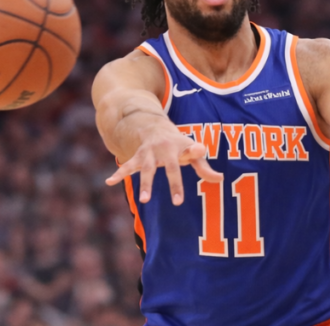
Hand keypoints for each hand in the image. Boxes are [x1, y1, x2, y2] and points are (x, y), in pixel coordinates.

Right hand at [105, 115, 222, 204]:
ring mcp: (149, 153)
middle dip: (173, 183)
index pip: (190, 154)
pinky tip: (109, 182)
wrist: (153, 127)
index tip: (200, 150)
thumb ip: (204, 166)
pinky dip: (118, 174)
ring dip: (146, 184)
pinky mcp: (136, 157)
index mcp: (179, 147)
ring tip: (144, 200)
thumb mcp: (191, 151)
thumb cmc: (177, 144)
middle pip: (169, 166)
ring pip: (147, 169)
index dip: (195, 153)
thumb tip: (220, 179)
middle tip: (178, 202)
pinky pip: (127, 166)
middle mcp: (163, 149)